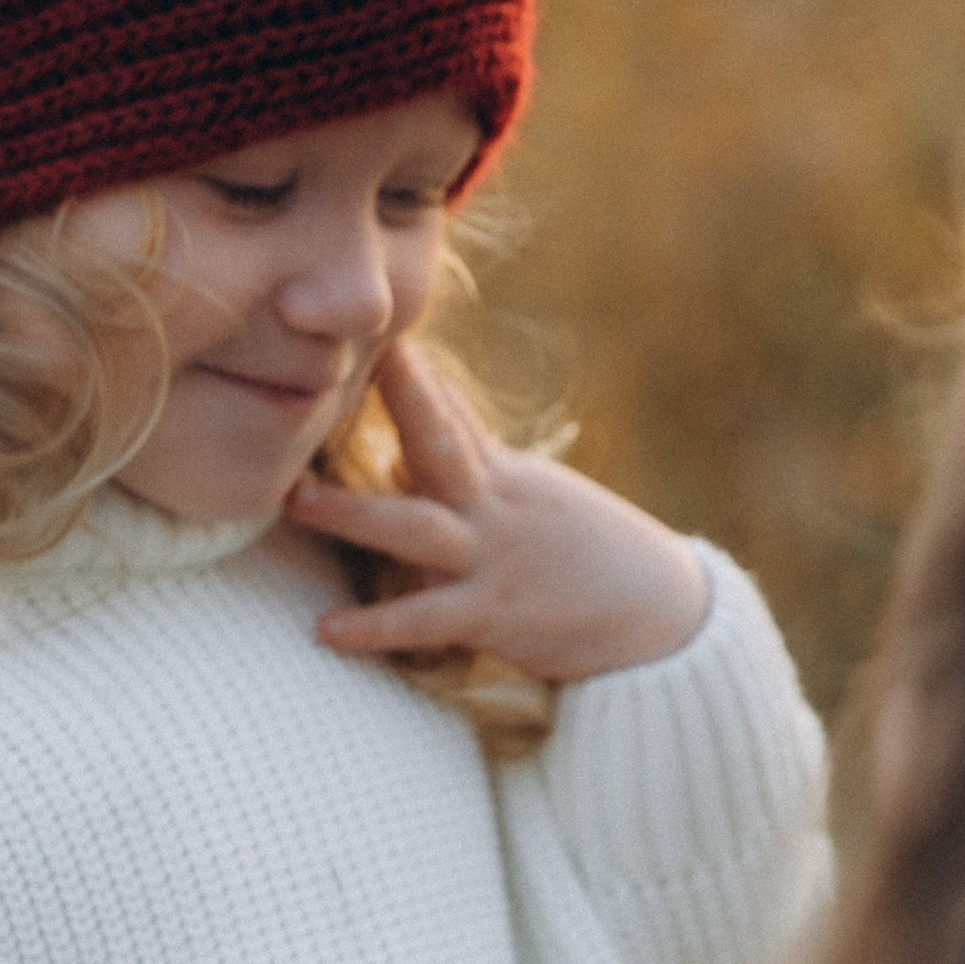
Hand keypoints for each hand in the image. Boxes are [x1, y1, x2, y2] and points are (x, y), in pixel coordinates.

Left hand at [288, 341, 706, 684]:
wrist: (668, 619)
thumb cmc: (592, 557)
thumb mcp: (534, 500)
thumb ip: (467, 470)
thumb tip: (401, 441)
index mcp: (504, 475)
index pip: (451, 414)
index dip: (411, 374)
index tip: (372, 332)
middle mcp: (496, 506)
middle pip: (440, 443)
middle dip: (391, 406)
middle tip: (323, 378)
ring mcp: (493, 558)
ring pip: (417, 528)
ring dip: (354, 513)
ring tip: (296, 500)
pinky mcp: (495, 615)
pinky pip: (425, 619)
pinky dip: (375, 627)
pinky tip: (325, 631)